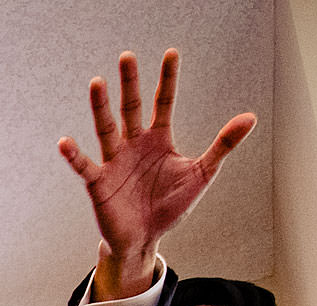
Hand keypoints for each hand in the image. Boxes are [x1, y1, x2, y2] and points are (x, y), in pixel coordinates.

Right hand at [59, 50, 255, 299]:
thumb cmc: (170, 206)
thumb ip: (223, 144)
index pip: (162, 102)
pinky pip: (85, 166)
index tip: (171, 53)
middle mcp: (134, 144)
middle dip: (129, 83)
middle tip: (127, 56)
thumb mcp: (202, 173)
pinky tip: (66, 142)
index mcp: (158, 139)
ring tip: (97, 83)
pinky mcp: (99, 184)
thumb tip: (251, 117)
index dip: (167, 79)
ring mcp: (114, 162)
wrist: (145, 241)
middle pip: (130, 107)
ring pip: (106, 129)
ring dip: (101, 107)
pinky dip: (74, 156)